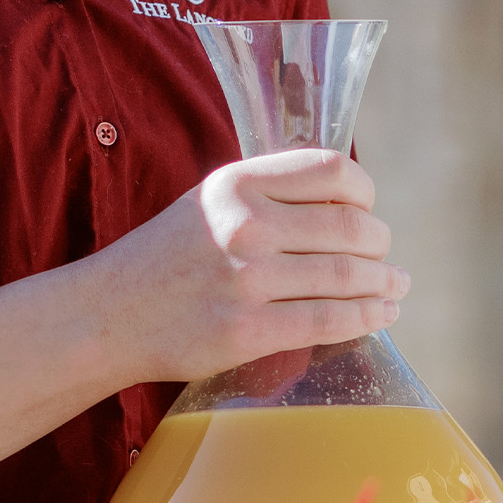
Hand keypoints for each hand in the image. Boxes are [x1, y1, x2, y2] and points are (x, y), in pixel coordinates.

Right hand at [100, 149, 404, 385]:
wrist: (107, 316)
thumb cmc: (166, 258)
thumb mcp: (210, 201)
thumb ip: (269, 193)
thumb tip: (346, 202)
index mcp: (238, 183)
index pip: (332, 172)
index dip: (365, 193)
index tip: (368, 211)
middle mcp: (245, 224)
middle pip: (351, 228)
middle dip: (381, 247)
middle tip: (388, 260)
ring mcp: (246, 279)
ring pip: (346, 276)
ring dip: (384, 284)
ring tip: (395, 288)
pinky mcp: (246, 330)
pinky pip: (328, 320)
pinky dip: (366, 318)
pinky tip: (381, 316)